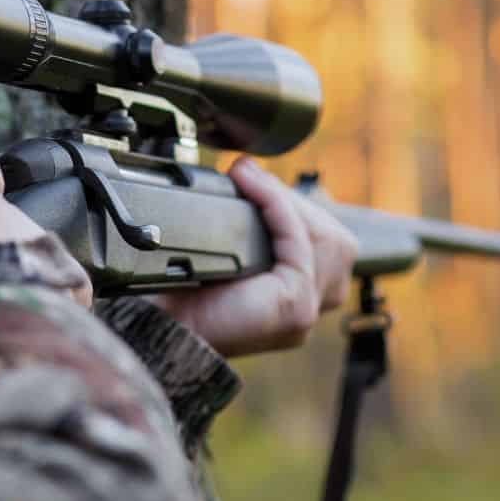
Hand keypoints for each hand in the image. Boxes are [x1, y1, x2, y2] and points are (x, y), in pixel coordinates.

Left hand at [146, 158, 356, 356]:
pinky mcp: (295, 306)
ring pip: (324, 237)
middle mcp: (312, 306)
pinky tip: (250, 186)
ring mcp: (307, 310)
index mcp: (301, 296)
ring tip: (249, 178)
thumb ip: (257, 225)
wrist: (165, 327)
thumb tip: (253, 173)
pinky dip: (275, 205)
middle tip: (251, 177)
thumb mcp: (232, 252)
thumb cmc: (187, 295)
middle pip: (334, 239)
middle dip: (294, 200)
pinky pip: (298, 241)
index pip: (329, 241)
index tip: (258, 179)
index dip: (299, 207)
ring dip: (284, 198)